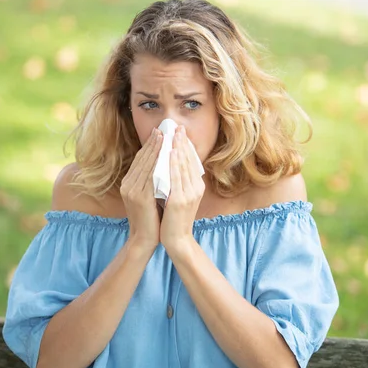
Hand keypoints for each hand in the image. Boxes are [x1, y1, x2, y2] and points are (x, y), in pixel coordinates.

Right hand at [120, 128, 162, 251]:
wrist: (144, 239)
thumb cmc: (151, 219)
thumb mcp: (149, 196)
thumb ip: (152, 181)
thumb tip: (163, 164)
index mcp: (129, 183)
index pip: (140, 159)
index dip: (150, 145)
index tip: (159, 133)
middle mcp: (128, 184)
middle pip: (142, 158)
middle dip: (154, 143)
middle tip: (163, 129)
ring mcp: (132, 190)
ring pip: (147, 164)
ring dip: (157, 149)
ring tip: (166, 136)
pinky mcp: (140, 197)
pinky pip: (151, 176)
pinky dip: (159, 164)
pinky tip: (167, 155)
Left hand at [160, 126, 204, 250]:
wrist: (176, 240)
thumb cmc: (174, 219)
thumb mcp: (180, 197)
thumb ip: (179, 182)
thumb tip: (172, 164)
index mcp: (196, 187)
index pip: (191, 162)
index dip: (186, 146)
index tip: (180, 131)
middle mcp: (195, 188)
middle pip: (189, 161)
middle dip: (183, 143)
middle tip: (177, 127)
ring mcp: (188, 194)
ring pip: (184, 166)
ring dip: (179, 148)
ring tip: (174, 134)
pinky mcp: (179, 200)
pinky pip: (177, 177)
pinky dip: (174, 163)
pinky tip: (171, 152)